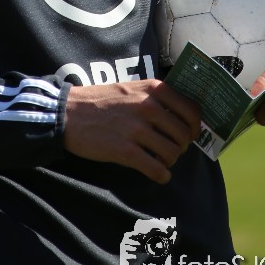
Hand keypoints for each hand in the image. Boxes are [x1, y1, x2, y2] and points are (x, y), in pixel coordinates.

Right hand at [63, 80, 200, 183]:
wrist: (68, 113)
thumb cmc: (100, 101)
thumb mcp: (132, 89)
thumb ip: (155, 99)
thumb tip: (180, 118)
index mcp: (153, 89)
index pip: (192, 111)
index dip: (195, 127)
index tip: (190, 134)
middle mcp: (148, 107)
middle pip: (184, 135)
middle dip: (181, 146)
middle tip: (170, 149)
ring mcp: (137, 129)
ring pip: (172, 153)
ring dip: (170, 161)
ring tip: (160, 160)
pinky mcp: (125, 150)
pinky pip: (156, 168)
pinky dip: (161, 175)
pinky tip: (158, 174)